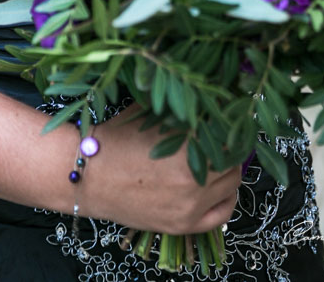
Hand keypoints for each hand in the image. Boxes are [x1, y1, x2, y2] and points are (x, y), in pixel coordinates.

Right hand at [79, 107, 240, 234]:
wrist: (90, 175)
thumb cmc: (118, 138)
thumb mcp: (152, 112)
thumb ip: (183, 107)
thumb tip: (209, 98)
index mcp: (187, 142)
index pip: (228, 131)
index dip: (228, 121)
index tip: (226, 116)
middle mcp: (194, 175)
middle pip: (233, 157)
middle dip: (229, 144)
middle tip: (221, 136)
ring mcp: (191, 204)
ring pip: (232, 183)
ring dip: (229, 168)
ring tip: (218, 159)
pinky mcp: (183, 225)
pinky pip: (222, 215)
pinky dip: (227, 199)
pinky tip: (220, 188)